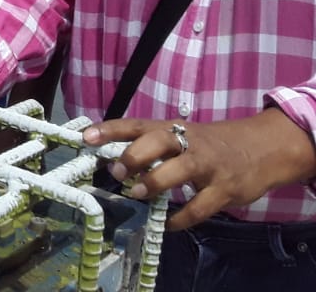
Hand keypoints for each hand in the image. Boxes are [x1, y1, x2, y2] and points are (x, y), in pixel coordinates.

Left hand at [84, 109, 315, 230]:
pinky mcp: (225, 189)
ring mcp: (208, 166)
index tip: (86, 137)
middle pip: (159, 140)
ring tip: (139, 194)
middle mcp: (189, 143)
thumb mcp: (182, 138)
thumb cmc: (211, 144)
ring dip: (156, 182)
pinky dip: (182, 218)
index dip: (111, 129)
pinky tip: (169, 224)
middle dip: (135, 154)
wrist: (263, 148)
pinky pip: (201, 207)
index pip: (137, 124)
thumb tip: (113, 161)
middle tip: (116, 170)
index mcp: (173, 129)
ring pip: (181, 170)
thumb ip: (153, 147)